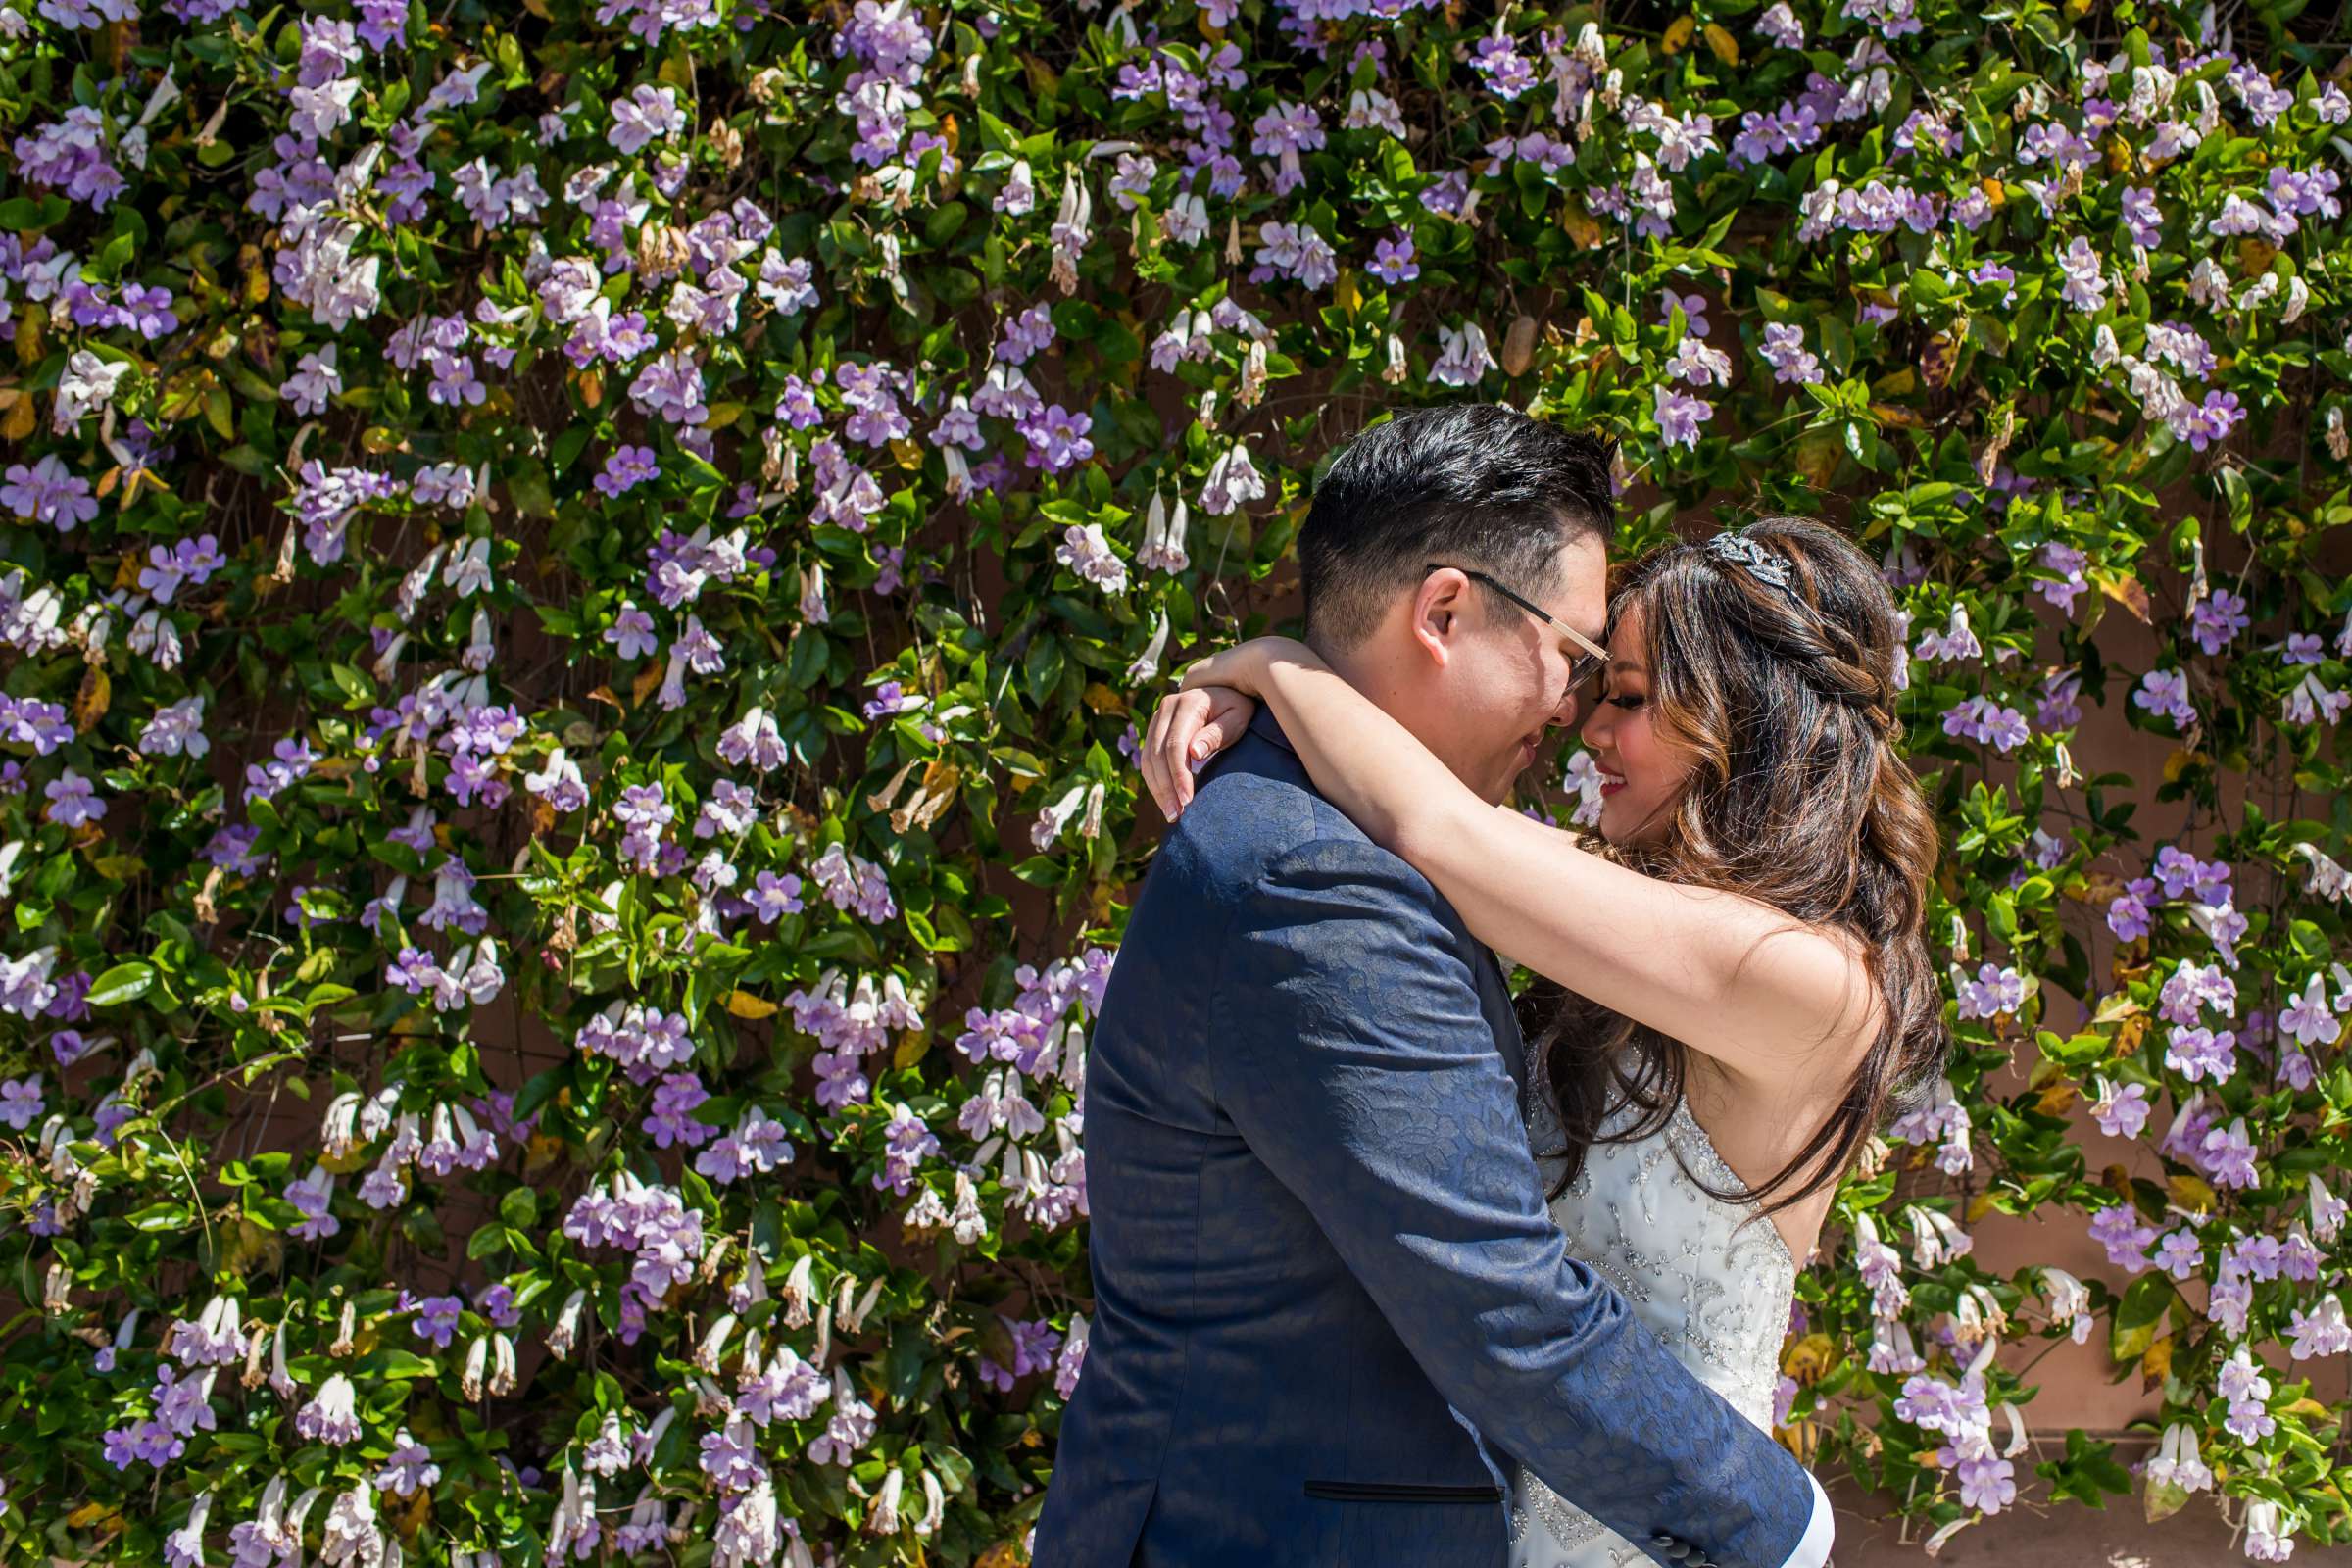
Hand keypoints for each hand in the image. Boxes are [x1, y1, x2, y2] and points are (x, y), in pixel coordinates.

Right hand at [1141, 685, 1255, 819]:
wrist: (1227, 692)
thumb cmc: (1238, 708)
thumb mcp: (1237, 719)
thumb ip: (1216, 735)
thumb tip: (1193, 753)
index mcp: (1188, 704)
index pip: (1175, 745)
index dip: (1179, 774)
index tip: (1187, 799)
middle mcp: (1167, 708)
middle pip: (1157, 754)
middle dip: (1166, 788)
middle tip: (1177, 815)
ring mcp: (1158, 718)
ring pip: (1148, 759)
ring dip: (1157, 789)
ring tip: (1172, 814)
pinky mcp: (1155, 729)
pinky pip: (1148, 759)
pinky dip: (1155, 781)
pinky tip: (1166, 800)